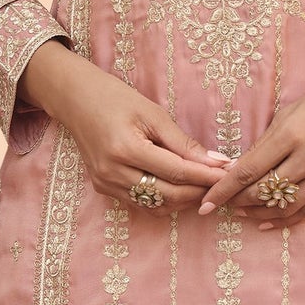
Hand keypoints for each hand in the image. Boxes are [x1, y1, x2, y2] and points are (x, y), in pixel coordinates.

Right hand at [20, 41, 227, 209]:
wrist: (75, 100)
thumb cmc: (115, 99)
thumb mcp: (153, 113)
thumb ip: (183, 143)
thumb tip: (216, 162)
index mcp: (126, 149)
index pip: (177, 172)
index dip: (206, 176)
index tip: (229, 174)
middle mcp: (113, 173)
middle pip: (168, 194)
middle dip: (199, 191)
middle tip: (222, 184)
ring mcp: (106, 184)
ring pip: (156, 205)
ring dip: (184, 199)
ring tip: (205, 186)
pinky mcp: (104, 189)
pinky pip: (142, 204)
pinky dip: (165, 200)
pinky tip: (180, 189)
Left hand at [197, 44, 304, 226]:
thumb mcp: (290, 113)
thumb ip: (265, 142)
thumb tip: (238, 169)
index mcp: (291, 135)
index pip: (248, 171)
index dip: (224, 190)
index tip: (205, 204)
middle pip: (263, 192)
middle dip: (238, 201)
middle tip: (223, 204)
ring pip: (284, 207)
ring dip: (257, 214)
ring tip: (242, 213)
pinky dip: (283, 220)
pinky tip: (266, 222)